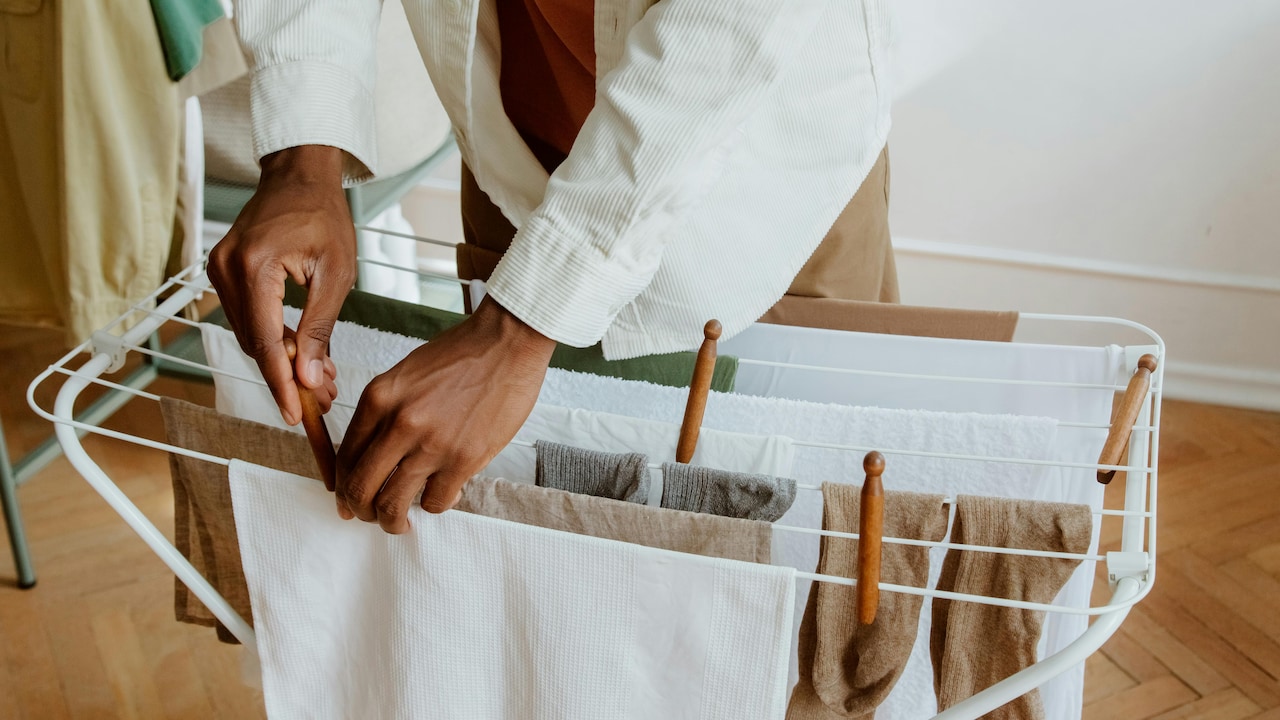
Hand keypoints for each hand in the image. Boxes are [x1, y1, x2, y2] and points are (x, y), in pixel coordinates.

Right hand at [207, 146, 352, 424]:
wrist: (299, 176)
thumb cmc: (323, 217)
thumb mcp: (335, 274)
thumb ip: (319, 329)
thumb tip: (312, 380)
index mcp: (255, 267)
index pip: (267, 342)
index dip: (281, 384)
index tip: (295, 416)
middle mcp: (226, 270)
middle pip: (255, 344)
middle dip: (287, 378)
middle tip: (322, 403)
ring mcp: (219, 270)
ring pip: (250, 336)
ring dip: (281, 362)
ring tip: (321, 381)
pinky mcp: (223, 272)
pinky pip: (247, 319)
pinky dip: (272, 340)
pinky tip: (301, 354)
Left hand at [335, 297, 556, 532]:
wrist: (507, 342)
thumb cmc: (461, 354)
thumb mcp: (407, 374)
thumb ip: (387, 411)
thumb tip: (376, 451)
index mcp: (379, 398)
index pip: (345, 457)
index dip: (344, 486)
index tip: (350, 499)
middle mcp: (398, 423)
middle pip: (360, 487)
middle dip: (361, 510)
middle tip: (372, 516)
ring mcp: (431, 443)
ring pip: (392, 504)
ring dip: (392, 521)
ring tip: (401, 523)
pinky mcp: (464, 459)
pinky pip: (436, 501)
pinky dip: (436, 505)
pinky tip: (444, 494)